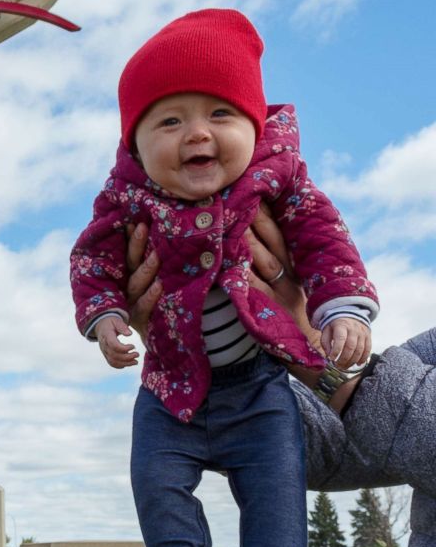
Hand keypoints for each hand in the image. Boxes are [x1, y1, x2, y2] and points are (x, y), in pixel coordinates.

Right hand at [94, 314, 138, 368]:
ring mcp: (104, 351)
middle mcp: (104, 345)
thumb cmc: (110, 323)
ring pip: (113, 361)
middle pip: (114, 355)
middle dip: (127, 357)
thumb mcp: (116, 320)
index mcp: (106, 335)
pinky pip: (112, 363)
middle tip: (137, 354)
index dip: (124, 348)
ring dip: (125, 363)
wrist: (101, 326)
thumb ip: (122, 326)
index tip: (133, 346)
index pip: (113, 345)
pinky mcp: (106, 355)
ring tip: (136, 362)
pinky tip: (129, 363)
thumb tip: (130, 334)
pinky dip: (120, 365)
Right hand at [123, 222, 161, 341]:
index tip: (134, 219)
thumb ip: (163, 261)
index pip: (130, 253)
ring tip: (157, 255)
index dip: (131, 238)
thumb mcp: (163, 281)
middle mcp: (130, 288)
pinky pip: (144, 307)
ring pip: (136, 284)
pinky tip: (159, 286)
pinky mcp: (141, 320)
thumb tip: (177, 234)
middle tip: (142, 226)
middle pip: (131, 264)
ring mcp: (134, 304)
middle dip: (136, 245)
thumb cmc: (166, 302)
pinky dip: (151, 297)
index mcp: (133, 276)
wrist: (165, 336)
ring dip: (146, 269)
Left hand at [245, 203, 319, 351]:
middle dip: (258, 218)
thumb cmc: (296, 316)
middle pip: (273, 241)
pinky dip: (243, 272)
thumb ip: (279, 263)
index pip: (283, 235)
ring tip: (233, 218)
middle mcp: (292, 276)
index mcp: (298, 267)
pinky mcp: (271, 310)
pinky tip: (230, 259)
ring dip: (248, 239)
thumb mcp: (294, 286)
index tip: (259, 191)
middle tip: (243, 195)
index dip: (270, 214)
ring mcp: (282, 292)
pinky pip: (254, 287)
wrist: (315, 354)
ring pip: (263, 260)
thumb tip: (258, 234)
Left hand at [321, 318, 371, 369]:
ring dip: (352, 361)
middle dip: (344, 359)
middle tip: (338, 366)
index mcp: (341, 325)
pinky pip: (368, 350)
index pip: (340, 339)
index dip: (336, 350)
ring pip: (360, 350)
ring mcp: (363, 333)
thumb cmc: (335, 325)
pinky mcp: (368, 337)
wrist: (350, 315)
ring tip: (345, 367)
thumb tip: (329, 356)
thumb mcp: (326, 330)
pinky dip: (363, 359)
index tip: (331, 359)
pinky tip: (357, 364)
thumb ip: (325, 342)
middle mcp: (354, 329)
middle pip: (351, 347)